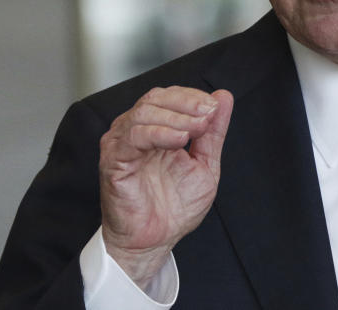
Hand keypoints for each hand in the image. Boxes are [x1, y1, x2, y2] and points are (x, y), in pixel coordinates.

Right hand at [98, 86, 233, 287]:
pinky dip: (158, 133)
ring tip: (195, 130)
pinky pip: (132, 137)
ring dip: (175, 117)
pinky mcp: (113, 160)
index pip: (169, 97)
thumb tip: (224, 97)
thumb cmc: (173, 207)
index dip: (192, 97)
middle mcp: (135, 131)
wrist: (155, 241)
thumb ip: (213, 133)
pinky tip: (178, 141)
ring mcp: (121, 144)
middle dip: (185, 103)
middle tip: (207, 114)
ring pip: (143, 113)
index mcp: (155, 128)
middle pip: (155, 98)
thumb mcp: (204, 164)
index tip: (214, 107)